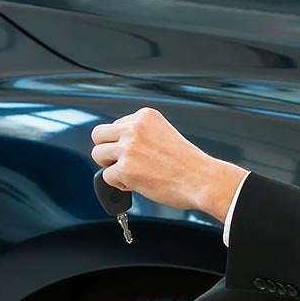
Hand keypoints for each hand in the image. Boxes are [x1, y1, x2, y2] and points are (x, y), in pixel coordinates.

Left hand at [90, 107, 247, 219]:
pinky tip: (136, 184)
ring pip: (98, 154)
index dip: (121, 143)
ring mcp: (128, 147)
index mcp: (145, 116)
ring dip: (110, 167)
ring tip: (129, 174)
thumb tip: (119, 147)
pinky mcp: (125, 168)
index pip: (115, 125)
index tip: (135, 154)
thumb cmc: (188, 163)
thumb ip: (141, 135)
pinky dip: (119, 184)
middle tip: (121, 163)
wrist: (202, 179)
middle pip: (98, 135)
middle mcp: (134, 128)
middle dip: (107, 151)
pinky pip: (106, 177)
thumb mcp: (163, 134)